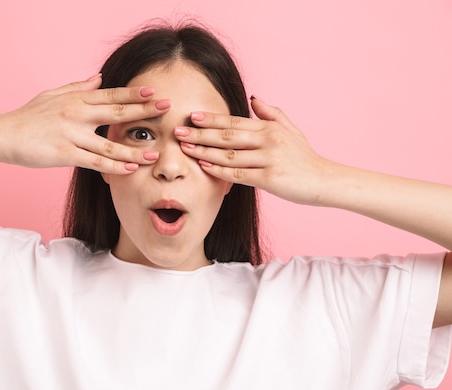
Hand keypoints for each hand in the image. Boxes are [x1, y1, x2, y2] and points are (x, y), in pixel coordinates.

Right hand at [0, 74, 169, 173]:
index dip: (134, 94)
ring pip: (110, 144)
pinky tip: (130, 169)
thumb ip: (78, 87)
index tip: (154, 92)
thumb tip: (99, 77)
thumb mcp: (52, 95)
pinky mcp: (65, 154)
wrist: (3, 135)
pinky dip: (114, 166)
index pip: (111, 95)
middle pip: (117, 112)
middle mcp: (77, 114)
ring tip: (155, 154)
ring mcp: (72, 135)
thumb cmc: (28, 117)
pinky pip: (95, 162)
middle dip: (144, 111)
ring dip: (135, 149)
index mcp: (76, 99)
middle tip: (166, 109)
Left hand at [176, 96, 333, 204]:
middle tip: (178, 131)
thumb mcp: (290, 130)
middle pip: (227, 136)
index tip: (191, 116)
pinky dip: (219, 170)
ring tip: (185, 147)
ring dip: (204, 151)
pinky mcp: (269, 178)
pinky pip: (238, 174)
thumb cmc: (304, 157)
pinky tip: (204, 165)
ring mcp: (269, 159)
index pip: (234, 122)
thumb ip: (271, 113)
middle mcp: (268, 140)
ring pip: (229, 155)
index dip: (211, 119)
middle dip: (200, 133)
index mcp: (269, 128)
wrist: (324, 180)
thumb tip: (253, 97)